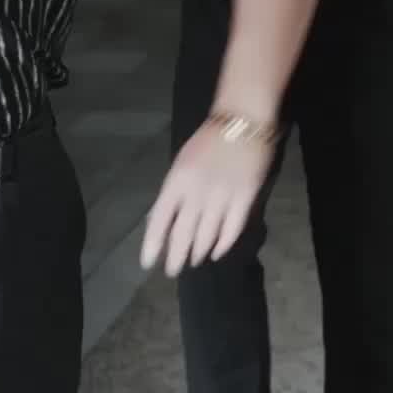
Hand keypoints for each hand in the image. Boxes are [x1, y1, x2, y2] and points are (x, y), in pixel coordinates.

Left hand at [141, 122, 274, 277]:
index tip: (148, 263)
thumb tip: (160, 221)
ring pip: (207, 235)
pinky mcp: (244, 198)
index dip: (152, 244)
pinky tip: (217, 253)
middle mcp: (196, 193)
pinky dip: (223, 244)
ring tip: (195, 260)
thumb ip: (173, 193)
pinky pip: (232, 229)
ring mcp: (222, 196)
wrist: (242, 122)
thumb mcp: (181, 164)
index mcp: (176, 181)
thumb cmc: (208, 141)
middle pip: (183, 234)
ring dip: (199, 252)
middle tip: (173, 270)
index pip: (159, 220)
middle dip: (176, 256)